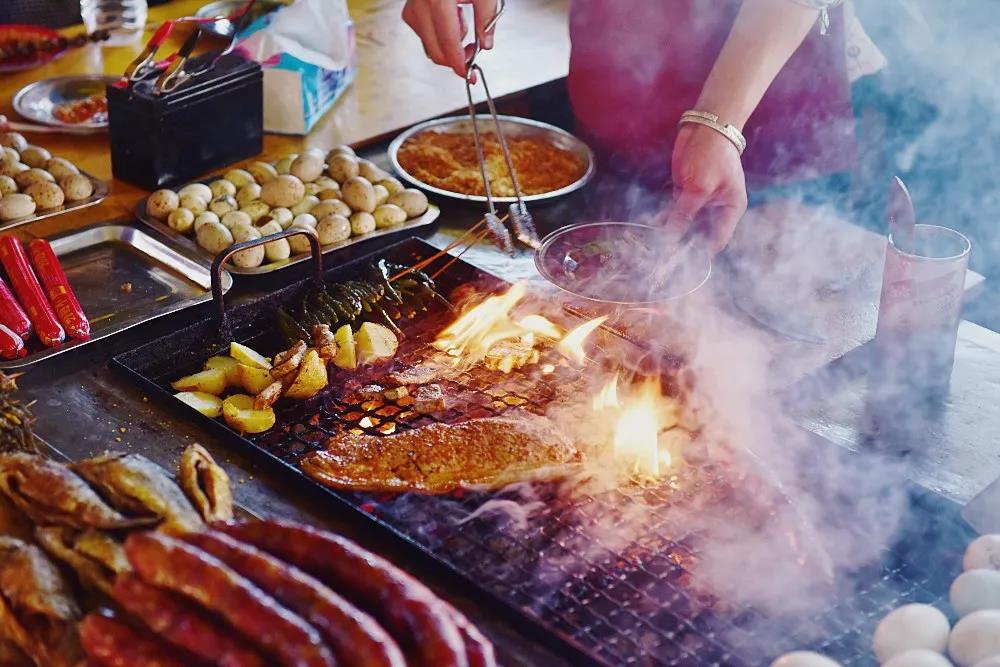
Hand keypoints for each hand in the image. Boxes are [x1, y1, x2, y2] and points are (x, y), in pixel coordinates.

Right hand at [401, 0, 498, 76]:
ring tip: (464, 25)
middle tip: (472, 54)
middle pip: (434, 50)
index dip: (459, 62)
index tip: (468, 73)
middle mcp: (421, 4)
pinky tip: (451, 21)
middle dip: (454, 59)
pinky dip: (439, 35)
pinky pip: (423, 33)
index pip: (448, 42)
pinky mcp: (410, 9)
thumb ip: (487, 18)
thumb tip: (485, 43)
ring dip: (448, 45)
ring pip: (428, 44)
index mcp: (438, 0)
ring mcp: (412, 7)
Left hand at [664, 124, 747, 253]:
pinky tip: (651, 227)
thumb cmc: (712, 156)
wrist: (705, 127)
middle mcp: (716, 209)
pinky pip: (674, 212)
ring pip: (685, 224)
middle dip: (683, 244)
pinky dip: (664, 218)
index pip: (718, 240)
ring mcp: (700, 202)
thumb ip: (684, 213)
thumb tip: (670, 238)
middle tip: (663, 257)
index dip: (701, 252)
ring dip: (670, 232)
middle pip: (700, 234)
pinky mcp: (685, 194)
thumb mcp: (698, 187)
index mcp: (730, 209)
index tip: (683, 263)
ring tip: (653, 246)